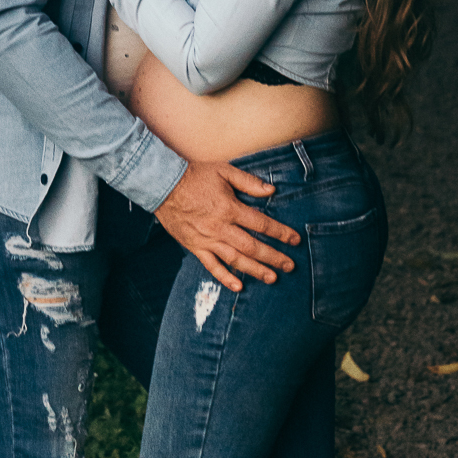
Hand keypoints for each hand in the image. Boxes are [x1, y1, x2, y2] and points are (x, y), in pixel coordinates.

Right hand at [155, 162, 299, 290]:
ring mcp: (207, 240)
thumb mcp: (224, 171)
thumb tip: (271, 190)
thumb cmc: (194, 176)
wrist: (162, 185)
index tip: (295, 240)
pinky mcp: (195, 247)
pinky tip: (238, 286)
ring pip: (235, 260)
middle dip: (273, 257)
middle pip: (252, 247)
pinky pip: (211, 266)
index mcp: (230, 208)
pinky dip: (225, 278)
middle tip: (290, 266)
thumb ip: (248, 182)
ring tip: (272, 278)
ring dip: (255, 270)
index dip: (280, 233)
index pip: (261, 224)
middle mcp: (221, 228)